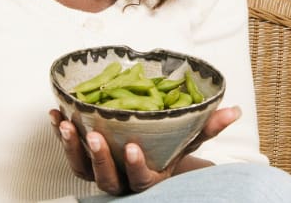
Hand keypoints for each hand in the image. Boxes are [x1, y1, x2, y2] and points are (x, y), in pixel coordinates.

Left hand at [49, 106, 241, 194]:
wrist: (150, 159)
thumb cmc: (170, 149)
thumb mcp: (189, 140)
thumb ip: (208, 126)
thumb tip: (234, 109)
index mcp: (149, 179)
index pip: (141, 179)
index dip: (135, 166)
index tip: (133, 147)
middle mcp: (122, 180)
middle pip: (106, 177)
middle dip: (99, 156)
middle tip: (93, 133)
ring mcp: (101, 172)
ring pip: (82, 167)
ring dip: (71, 146)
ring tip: (68, 123)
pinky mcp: (85, 160)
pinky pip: (69, 152)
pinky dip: (60, 135)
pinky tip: (56, 114)